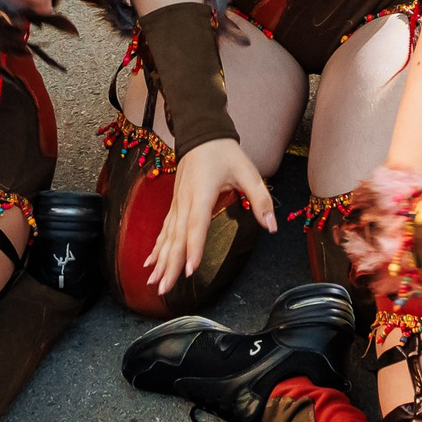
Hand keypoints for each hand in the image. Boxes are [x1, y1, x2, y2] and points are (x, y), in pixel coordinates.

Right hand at [146, 135, 275, 291]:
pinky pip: (164, 230)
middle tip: (164, 288)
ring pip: (167, 236)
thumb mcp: (248, 171)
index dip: (193, 248)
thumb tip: (272, 226)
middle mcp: (185, 201)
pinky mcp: (175, 205)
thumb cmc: (224, 152)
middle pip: (176, 237)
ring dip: (160, 260)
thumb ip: (260, 199)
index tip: (189, 270)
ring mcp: (177, 203)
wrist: (201, 133)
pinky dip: (157, 247)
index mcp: (202, 193)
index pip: (196, 225)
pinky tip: (150, 263)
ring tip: (155, 283)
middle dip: (170, 264)